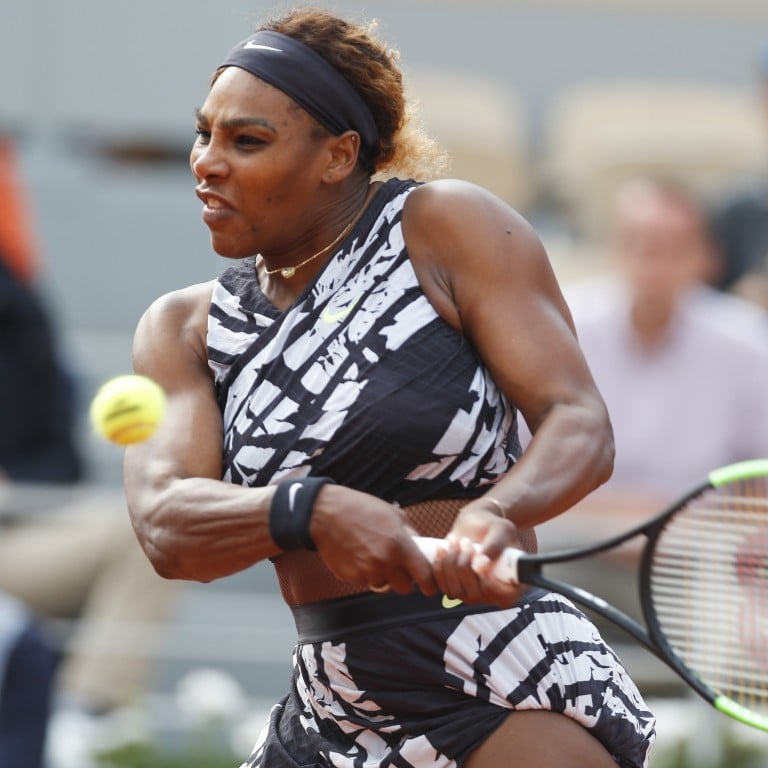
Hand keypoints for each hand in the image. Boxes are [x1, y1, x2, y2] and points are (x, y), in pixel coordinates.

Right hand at [310, 485, 437, 595]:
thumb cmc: (361, 508)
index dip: (429, 584)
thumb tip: (421, 549)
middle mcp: (385, 562)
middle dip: (403, 580)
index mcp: (400, 545)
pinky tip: (358, 555)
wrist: (327, 513)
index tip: (429, 586)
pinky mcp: (350, 576)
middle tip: (397, 567)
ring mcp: (366, 571)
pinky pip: (364, 581)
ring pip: (382, 585)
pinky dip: (364, 573)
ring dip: (382, 576)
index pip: (423, 576)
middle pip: (404, 588)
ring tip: (373, 555)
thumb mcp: (394, 514)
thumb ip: (410, 534)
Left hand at [431, 500, 526, 607]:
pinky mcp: (454, 587)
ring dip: (451, 563)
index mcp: (512, 583)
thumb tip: (480, 566)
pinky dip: (440, 565)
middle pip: (475, 594)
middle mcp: (492, 594)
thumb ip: (495, 546)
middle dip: (465, 566)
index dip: (492, 586)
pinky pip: (441, 585)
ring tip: (455, 541)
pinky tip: (443, 547)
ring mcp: (472, 594)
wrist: (476, 524)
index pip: (504, 597)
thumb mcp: (502, 529)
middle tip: (466, 542)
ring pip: (455, 590)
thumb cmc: (493, 527)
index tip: (481, 564)